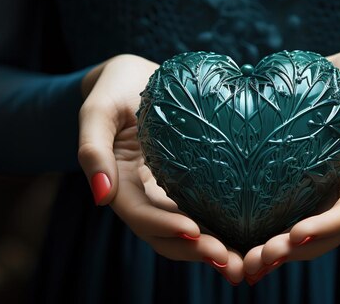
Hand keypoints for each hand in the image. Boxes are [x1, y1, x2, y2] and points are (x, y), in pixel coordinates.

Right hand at [78, 54, 243, 284]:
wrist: (134, 76)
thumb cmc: (113, 86)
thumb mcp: (96, 110)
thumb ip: (91, 150)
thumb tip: (100, 197)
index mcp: (118, 183)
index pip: (139, 214)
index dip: (164, 226)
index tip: (195, 230)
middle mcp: (143, 195)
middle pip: (166, 234)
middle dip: (196, 250)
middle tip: (232, 262)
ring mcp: (165, 191)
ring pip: (187, 230)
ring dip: (212, 248)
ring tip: (245, 262)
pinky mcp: (186, 182)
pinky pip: (203, 208)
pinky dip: (221, 226)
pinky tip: (248, 236)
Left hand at [242, 49, 339, 284]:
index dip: (323, 229)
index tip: (294, 235)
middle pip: (319, 233)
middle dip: (291, 250)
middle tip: (256, 261)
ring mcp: (317, 187)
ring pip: (297, 228)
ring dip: (274, 248)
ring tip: (242, 262)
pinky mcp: (294, 177)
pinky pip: (279, 208)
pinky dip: (262, 226)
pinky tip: (234, 236)